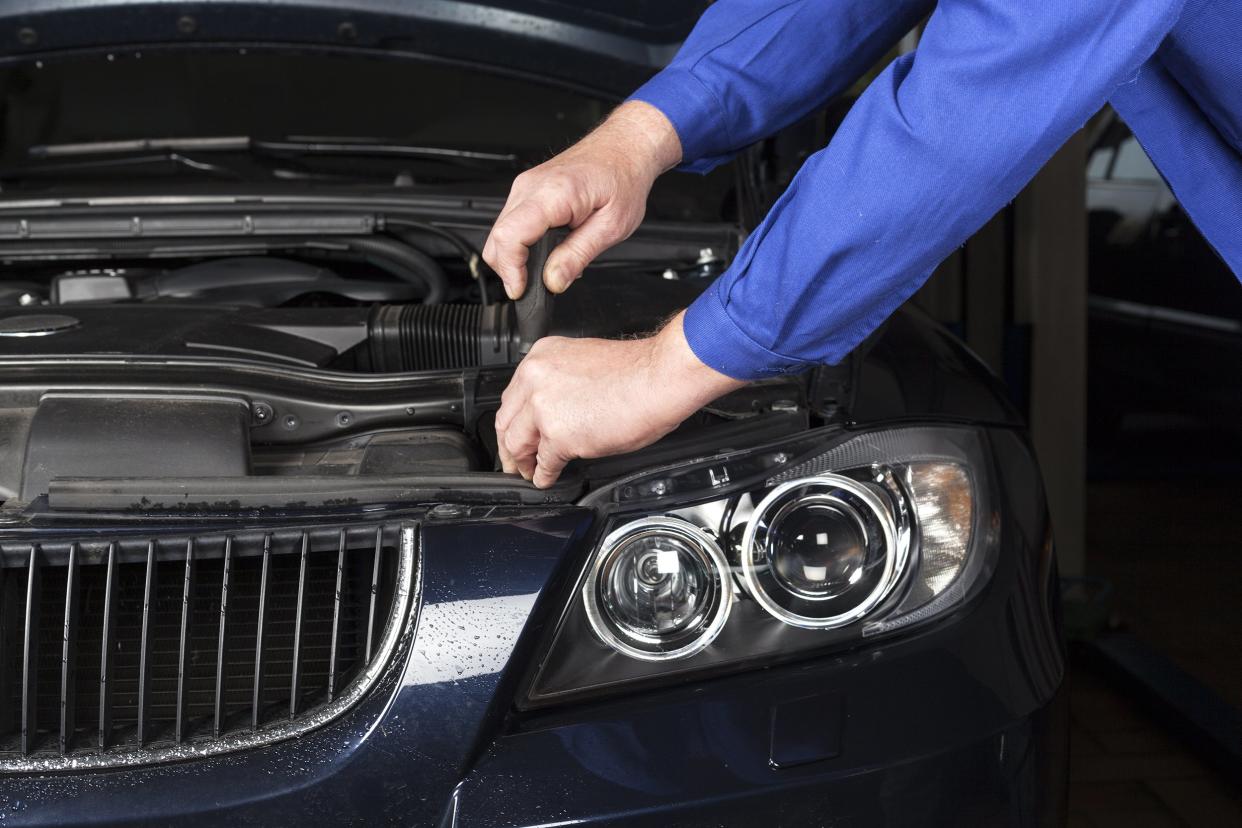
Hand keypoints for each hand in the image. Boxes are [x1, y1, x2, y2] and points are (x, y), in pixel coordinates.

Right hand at [483, 101, 681, 297]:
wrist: (625, 148)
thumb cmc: (623, 179)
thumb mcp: (611, 227)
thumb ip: (578, 256)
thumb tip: (553, 281)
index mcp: (553, 194)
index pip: (509, 237)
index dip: (510, 271)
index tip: (521, 291)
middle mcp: (531, 186)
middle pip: (497, 238)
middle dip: (510, 270)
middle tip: (535, 288)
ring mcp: (526, 186)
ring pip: (501, 233)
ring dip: (517, 257)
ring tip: (549, 267)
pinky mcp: (527, 190)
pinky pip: (512, 223)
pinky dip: (522, 243)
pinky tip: (546, 250)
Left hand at [495, 312, 744, 487]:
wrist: (659, 377)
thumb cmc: (638, 370)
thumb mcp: (585, 363)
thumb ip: (561, 383)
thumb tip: (559, 407)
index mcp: (542, 356)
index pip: (514, 394)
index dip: (514, 419)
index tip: (516, 430)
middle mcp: (536, 378)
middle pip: (506, 419)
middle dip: (508, 444)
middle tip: (513, 459)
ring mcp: (543, 407)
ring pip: (516, 442)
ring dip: (521, 462)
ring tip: (527, 472)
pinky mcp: (558, 434)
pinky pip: (544, 462)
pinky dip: (544, 474)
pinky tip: (546, 479)